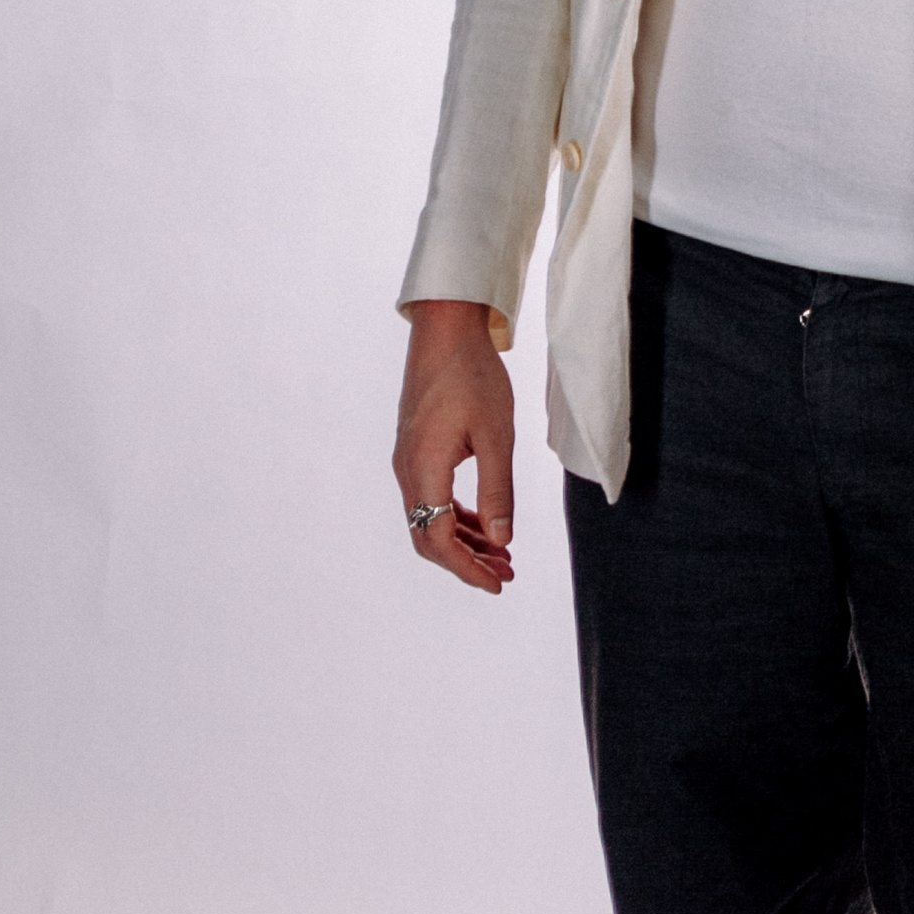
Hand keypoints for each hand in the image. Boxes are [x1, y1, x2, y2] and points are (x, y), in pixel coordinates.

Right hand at [393, 299, 516, 592]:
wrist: (445, 328)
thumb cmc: (473, 375)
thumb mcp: (496, 434)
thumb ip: (497, 490)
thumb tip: (502, 541)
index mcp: (423, 470)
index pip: (439, 541)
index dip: (468, 569)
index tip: (499, 584)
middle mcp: (407, 471)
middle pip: (429, 537)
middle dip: (466, 561)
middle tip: (506, 573)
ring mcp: (408, 459)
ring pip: (430, 519)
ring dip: (464, 540)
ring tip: (502, 553)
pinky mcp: (415, 448)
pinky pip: (431, 497)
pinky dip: (456, 516)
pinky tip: (483, 521)